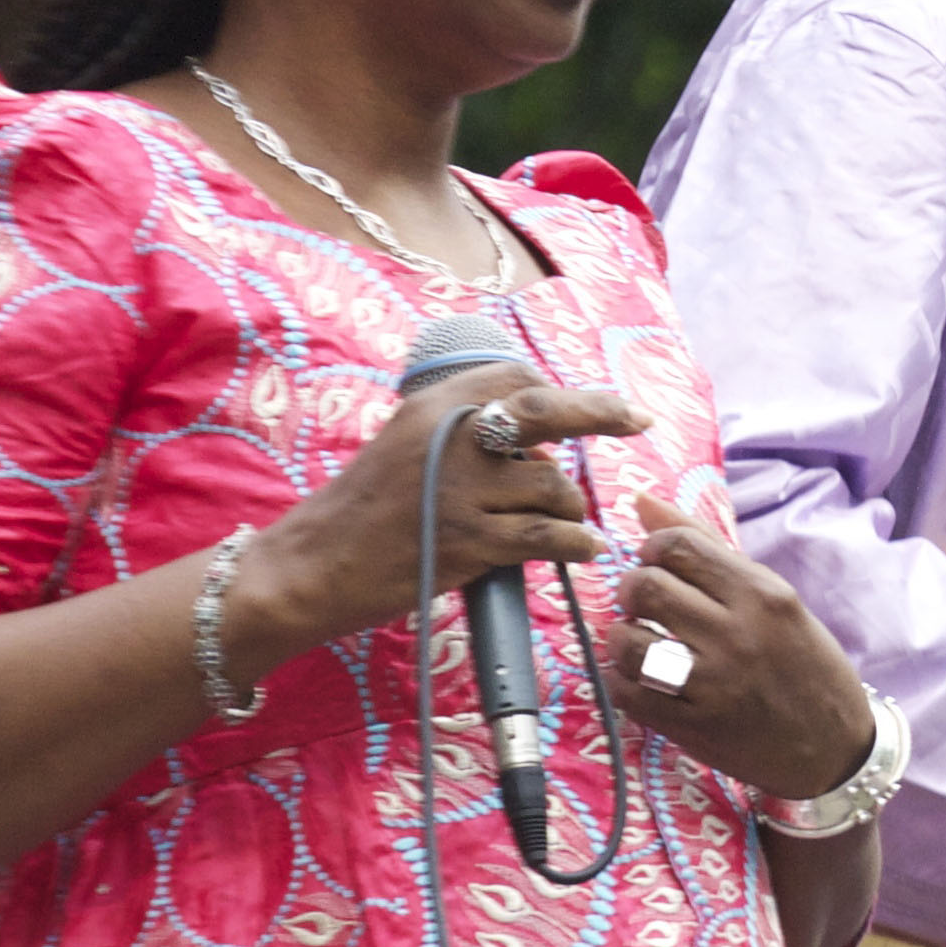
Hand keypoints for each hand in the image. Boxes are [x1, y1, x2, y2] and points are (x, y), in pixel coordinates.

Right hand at [241, 363, 645, 647]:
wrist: (309, 568)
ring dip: (573, 506)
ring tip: (570, 521)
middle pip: (545, 409)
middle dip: (599, 411)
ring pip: (552, 484)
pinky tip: (584, 548)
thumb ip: (463, 435)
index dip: (560, 392)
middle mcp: (449, 438)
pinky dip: (576, 543)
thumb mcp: (404, 447)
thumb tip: (537, 446)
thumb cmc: (361, 514)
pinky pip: (546, 535)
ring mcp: (459, 490)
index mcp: (433, 407)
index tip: (591, 406)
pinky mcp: (467, 541)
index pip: (516, 379)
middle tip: (636, 419)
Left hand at [605, 491, 882, 799]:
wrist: (834, 747)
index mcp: (763, 595)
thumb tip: (642, 501)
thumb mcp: (776, 599)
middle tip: (645, 604)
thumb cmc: (805, 664)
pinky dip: (623, 680)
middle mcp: (737, 635)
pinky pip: (627, 692)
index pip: (678, 546)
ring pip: (626, 640)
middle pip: (645, 586)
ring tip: (642, 642)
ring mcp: (713, 684)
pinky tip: (644, 678)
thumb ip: (708, 550)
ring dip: (623, 636)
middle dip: (632, 589)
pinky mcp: (693, 727)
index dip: (655, 550)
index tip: (663, 567)